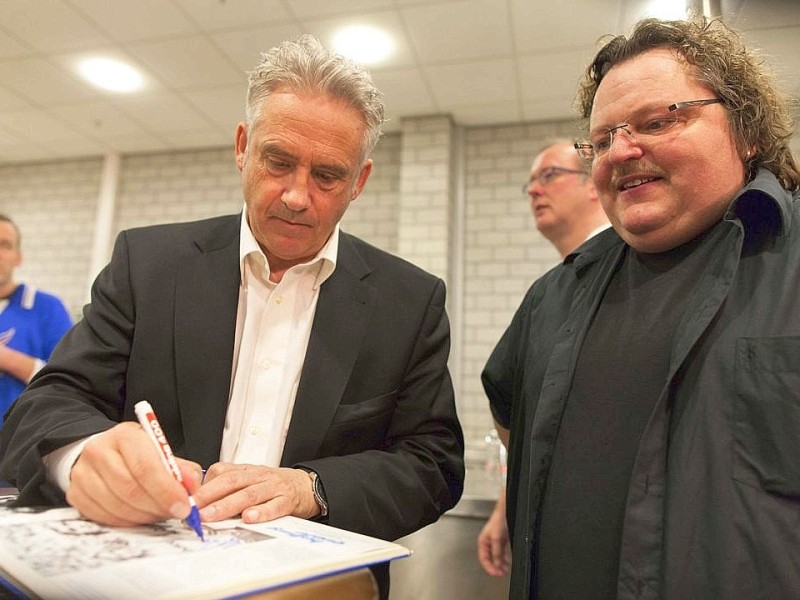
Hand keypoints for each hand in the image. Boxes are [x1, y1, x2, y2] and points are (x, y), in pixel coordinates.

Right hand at [66, 421, 202, 527]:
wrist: (102, 452)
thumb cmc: (136, 453)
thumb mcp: (161, 451)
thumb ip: (180, 468)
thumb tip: (192, 486)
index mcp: (124, 435)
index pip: (145, 466)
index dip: (167, 490)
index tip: (184, 505)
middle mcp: (99, 451)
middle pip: (130, 488)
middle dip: (158, 506)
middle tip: (176, 513)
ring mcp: (82, 473)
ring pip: (117, 506)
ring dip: (145, 516)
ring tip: (160, 513)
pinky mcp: (75, 494)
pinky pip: (104, 517)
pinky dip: (127, 522)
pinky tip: (141, 516)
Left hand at [194, 463, 318, 523]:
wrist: (307, 486)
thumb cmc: (274, 485)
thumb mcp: (250, 480)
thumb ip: (227, 488)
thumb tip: (198, 503)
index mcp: (246, 470)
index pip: (221, 472)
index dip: (203, 486)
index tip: (187, 500)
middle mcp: (258, 475)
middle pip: (231, 482)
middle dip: (209, 496)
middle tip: (193, 510)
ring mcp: (273, 486)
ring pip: (249, 493)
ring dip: (228, 505)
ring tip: (212, 516)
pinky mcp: (288, 500)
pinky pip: (275, 505)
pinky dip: (262, 512)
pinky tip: (249, 518)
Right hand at [477, 491, 510, 576]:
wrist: (505, 511)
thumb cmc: (498, 520)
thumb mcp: (496, 538)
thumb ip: (496, 552)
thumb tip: (497, 564)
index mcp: (483, 542)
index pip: (484, 559)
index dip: (489, 567)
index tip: (496, 573)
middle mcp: (488, 543)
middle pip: (490, 559)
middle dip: (496, 567)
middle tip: (502, 573)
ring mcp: (495, 542)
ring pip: (497, 556)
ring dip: (501, 564)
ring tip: (506, 570)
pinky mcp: (502, 540)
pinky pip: (502, 552)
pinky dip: (505, 558)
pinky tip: (508, 561)